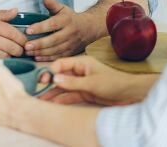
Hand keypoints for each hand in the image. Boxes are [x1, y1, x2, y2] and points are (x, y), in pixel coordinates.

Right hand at [0, 9, 26, 60]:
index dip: (22, 39)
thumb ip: (1, 15)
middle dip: (20, 49)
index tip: (25, 41)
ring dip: (12, 56)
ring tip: (15, 53)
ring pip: (5, 56)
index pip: (12, 33)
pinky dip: (3, 60)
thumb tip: (16, 11)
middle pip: (11, 46)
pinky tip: (4, 57)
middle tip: (23, 49)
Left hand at [24, 0, 94, 60]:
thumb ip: (52, 4)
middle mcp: (70, 33)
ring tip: (28, 52)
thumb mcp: (63, 8)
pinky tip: (36, 57)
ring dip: (41, 52)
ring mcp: (71, 44)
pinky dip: (47, 58)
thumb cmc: (71, 18)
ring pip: (55, 50)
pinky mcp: (71, 52)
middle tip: (26, 46)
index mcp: (67, 20)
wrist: (90, 28)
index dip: (40, 27)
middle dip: (39, 44)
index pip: (52, 24)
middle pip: (54, 40)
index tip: (27, 30)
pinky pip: (58, 56)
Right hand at [39, 55, 153, 105]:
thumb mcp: (92, 83)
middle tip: (36, 89)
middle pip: (60, 75)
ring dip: (53, 92)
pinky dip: (61, 99)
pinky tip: (52, 103)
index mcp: (82, 63)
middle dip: (48, 82)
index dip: (50, 70)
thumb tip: (54, 78)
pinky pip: (70, 95)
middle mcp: (80, 71)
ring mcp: (82, 82)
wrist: (130, 94)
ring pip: (63, 87)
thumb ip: (73, 82)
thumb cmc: (114, 83)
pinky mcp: (85, 93)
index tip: (42, 78)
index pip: (61, 64)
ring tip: (40, 98)